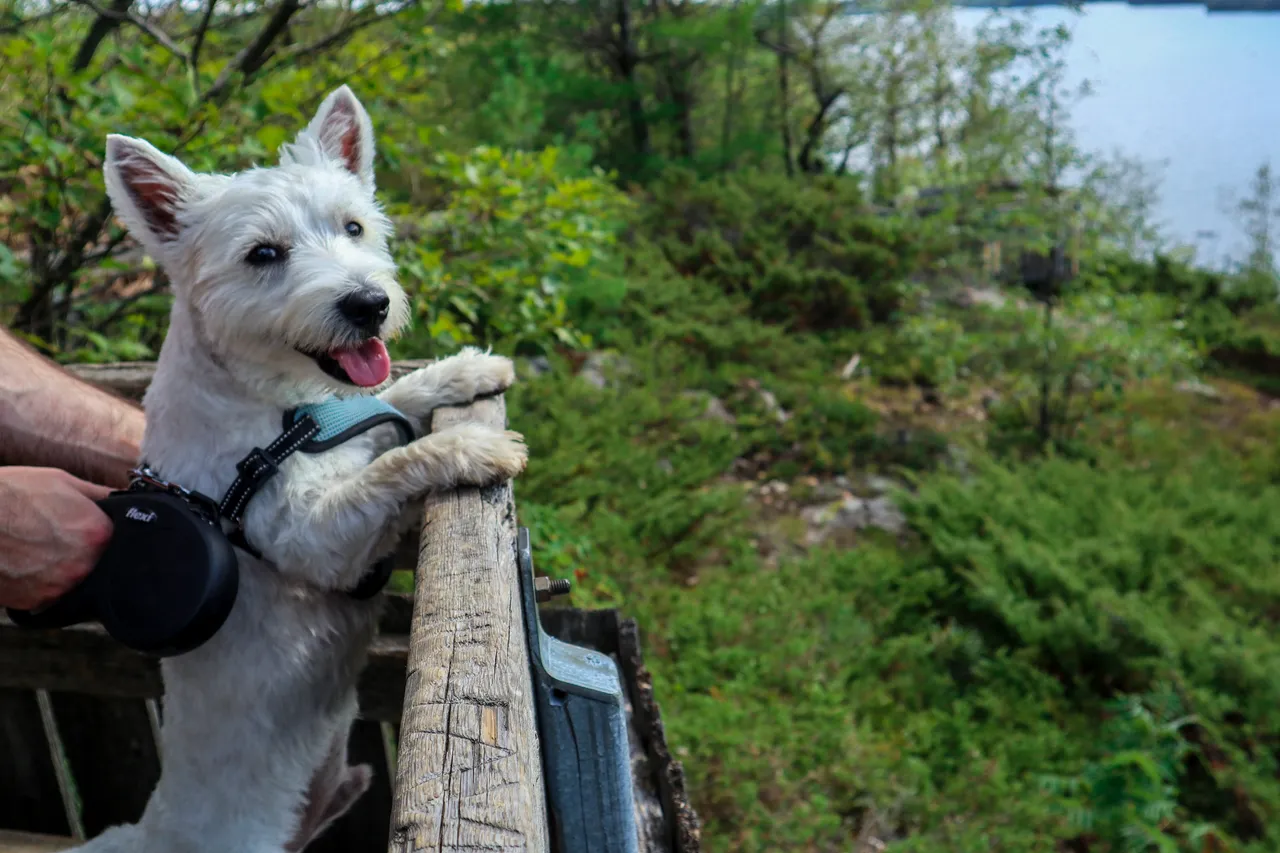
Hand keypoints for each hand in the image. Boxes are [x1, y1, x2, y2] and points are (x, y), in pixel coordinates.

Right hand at [0, 467, 112, 609]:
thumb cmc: (10, 495)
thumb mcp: (60, 481)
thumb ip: (98, 494)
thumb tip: (121, 498)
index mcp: (96, 533)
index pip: (116, 538)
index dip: (101, 531)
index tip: (86, 527)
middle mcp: (83, 564)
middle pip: (96, 561)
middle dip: (83, 550)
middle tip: (57, 537)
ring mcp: (59, 586)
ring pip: (73, 579)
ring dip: (62, 568)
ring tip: (38, 549)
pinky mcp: (35, 602)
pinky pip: (49, 594)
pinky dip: (41, 582)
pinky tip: (26, 564)